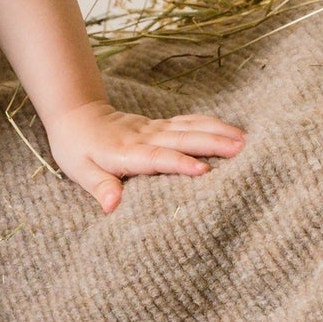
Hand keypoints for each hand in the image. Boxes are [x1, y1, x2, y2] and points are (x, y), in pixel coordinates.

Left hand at [43, 99, 244, 214]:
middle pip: (182, 138)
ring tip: (245, 139)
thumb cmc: (77, 148)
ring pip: (190, 127)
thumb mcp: (80, 171)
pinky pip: (188, 122)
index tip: (204, 171)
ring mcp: (154, 128)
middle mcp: (144, 137)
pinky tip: (231, 129)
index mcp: (126, 152)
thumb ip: (99, 186)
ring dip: (218, 131)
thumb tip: (112, 206)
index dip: (180, 164)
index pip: (157, 158)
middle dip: (212, 143)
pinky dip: (210, 124)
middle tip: (241, 149)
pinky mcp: (160, 125)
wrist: (76, 115)